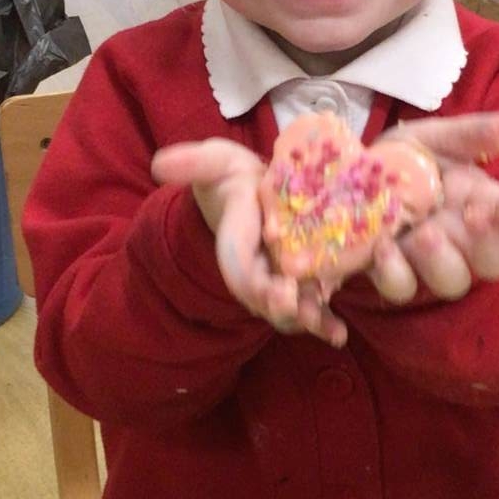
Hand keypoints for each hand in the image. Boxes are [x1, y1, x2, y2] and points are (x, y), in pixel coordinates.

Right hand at [151, 138, 345, 346]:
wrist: (250, 190)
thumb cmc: (231, 176)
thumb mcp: (214, 163)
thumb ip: (193, 163)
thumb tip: (160, 164)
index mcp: (235, 244)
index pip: (239, 272)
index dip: (255, 284)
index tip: (277, 288)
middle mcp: (255, 269)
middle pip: (264, 300)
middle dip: (281, 308)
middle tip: (300, 307)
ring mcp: (277, 277)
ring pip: (289, 309)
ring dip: (307, 320)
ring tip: (328, 329)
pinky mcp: (301, 280)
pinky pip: (311, 305)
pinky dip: (324, 324)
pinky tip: (339, 335)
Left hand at [365, 112, 498, 305]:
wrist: (349, 175)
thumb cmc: (404, 158)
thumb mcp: (433, 138)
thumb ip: (469, 135)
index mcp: (479, 205)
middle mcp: (461, 240)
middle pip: (493, 263)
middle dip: (488, 244)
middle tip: (472, 217)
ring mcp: (428, 262)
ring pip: (451, 281)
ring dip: (441, 260)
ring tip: (424, 234)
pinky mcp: (392, 276)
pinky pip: (401, 287)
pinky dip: (395, 271)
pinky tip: (383, 246)